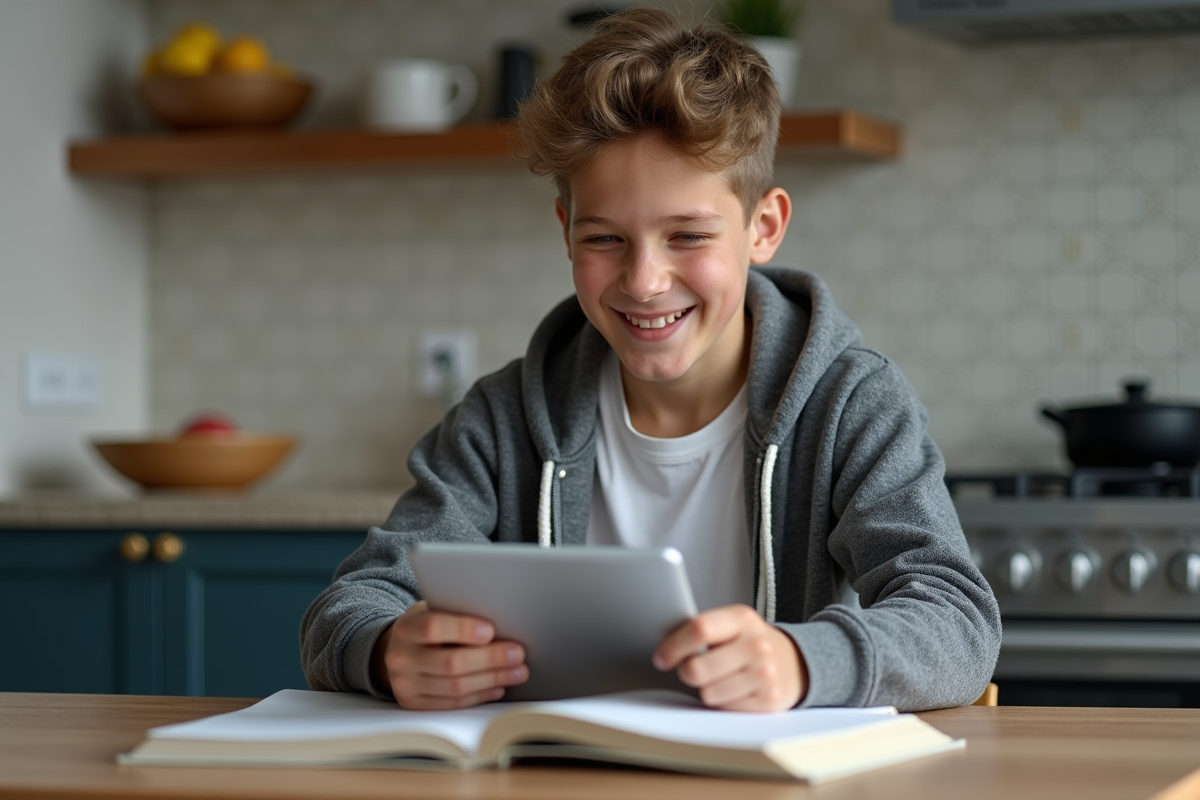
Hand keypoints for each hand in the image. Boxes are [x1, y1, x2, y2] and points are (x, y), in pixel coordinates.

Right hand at [371, 602, 528, 709]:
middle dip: (490, 659)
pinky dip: (479, 695)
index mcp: (406, 628)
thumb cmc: (427, 627)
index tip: (491, 630)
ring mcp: (405, 685)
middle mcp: (401, 658)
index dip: (463, 629)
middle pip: (451, 663)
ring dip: (492, 679)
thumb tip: (500, 626)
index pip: (433, 628)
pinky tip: (498, 686)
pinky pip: (452, 704)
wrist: (398, 650)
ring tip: (517, 672)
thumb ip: (457, 616)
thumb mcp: (434, 611)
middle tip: (517, 654)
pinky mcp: (415, 704)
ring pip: (455, 687)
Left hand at [652, 604, 807, 711]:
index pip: (699, 629)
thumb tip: (665, 645)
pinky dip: (723, 701)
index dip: (673, 646)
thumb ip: (704, 630)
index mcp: (741, 618)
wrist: (794, 662)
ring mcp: (764, 673)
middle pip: (698, 668)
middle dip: (686, 672)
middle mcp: (756, 644)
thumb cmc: (751, 642)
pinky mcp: (768, 700)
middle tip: (690, 669)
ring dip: (706, 688)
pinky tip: (734, 688)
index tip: (661, 658)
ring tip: (719, 677)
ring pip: (708, 693)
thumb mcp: (732, 624)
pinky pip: (725, 708)